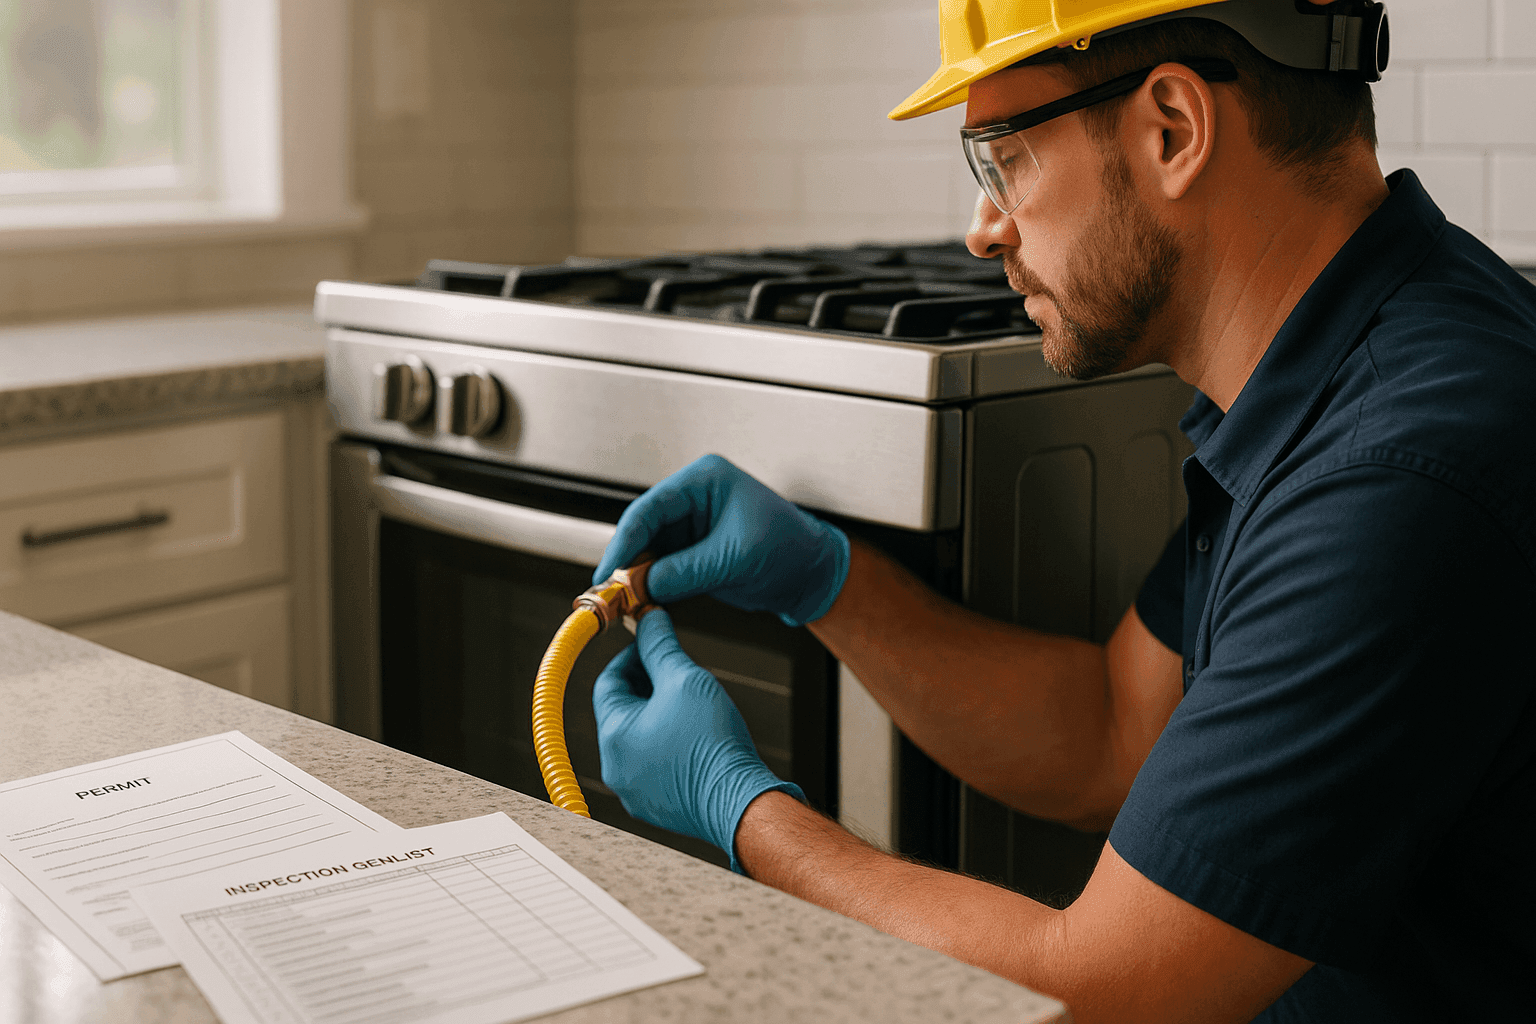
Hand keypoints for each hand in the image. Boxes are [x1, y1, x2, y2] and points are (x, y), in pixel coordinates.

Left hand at [592, 610, 803, 871]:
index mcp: (614, 735)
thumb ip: (661, 646)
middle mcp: (616, 767)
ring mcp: (634, 791)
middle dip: (647, 685)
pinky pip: (653, 764)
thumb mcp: (686, 680)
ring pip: (638, 738)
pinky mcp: (656, 805)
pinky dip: (667, 744)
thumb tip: (649, 620)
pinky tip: (695, 736)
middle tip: (678, 671)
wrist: (741, 803)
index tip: (654, 644)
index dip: (631, 656)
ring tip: (691, 705)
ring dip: (658, 714)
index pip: (608, 682)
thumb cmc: (713, 743)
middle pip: (622, 710)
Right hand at [594, 454, 849, 627]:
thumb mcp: (733, 559)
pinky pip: (663, 567)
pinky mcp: (693, 552)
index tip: (609, 568)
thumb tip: (642, 585)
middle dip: (628, 560)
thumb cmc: (789, 549)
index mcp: (705, 480)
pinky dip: (653, 586)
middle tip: (612, 590)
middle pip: (644, 528)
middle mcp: (694, 498)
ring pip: (649, 550)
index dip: (625, 539)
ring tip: (626, 601)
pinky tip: (644, 602)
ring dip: (638, 576)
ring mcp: (692, 526)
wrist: (811, 574)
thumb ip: (685, 571)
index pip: (651, 507)